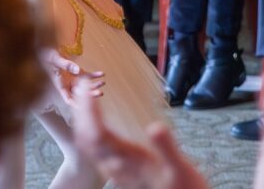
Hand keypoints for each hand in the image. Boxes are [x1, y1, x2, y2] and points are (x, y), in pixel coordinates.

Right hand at [40, 48, 104, 107]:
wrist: (49, 51)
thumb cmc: (49, 57)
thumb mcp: (56, 61)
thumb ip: (66, 65)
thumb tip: (78, 70)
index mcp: (61, 86)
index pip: (68, 99)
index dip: (76, 104)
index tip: (84, 107)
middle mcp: (68, 85)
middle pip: (80, 94)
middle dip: (90, 95)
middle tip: (99, 93)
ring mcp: (74, 79)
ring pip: (85, 86)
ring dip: (94, 85)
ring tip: (103, 83)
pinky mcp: (78, 72)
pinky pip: (88, 76)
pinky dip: (95, 75)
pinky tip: (102, 74)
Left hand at [73, 77, 208, 188]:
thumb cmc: (182, 186)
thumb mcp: (178, 167)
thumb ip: (166, 148)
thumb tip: (156, 127)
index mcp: (128, 162)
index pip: (98, 135)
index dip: (89, 112)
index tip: (87, 88)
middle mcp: (116, 166)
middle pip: (86, 138)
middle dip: (81, 111)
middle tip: (82, 85)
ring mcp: (114, 168)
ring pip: (87, 143)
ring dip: (82, 119)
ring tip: (83, 96)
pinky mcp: (117, 167)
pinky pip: (94, 146)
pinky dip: (89, 128)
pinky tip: (95, 117)